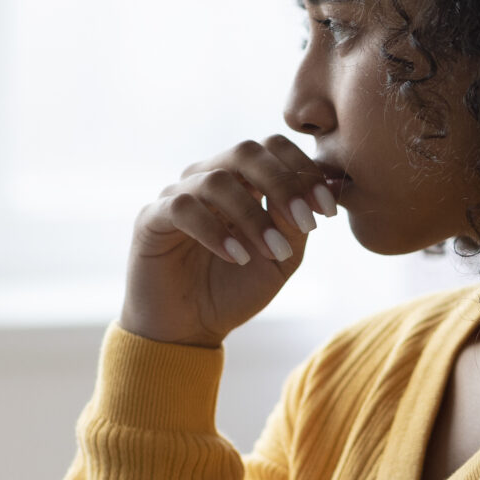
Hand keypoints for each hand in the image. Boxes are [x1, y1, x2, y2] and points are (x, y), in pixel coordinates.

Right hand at [121, 136, 340, 346]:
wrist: (189, 330)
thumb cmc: (235, 290)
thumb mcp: (280, 259)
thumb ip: (295, 223)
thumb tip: (322, 188)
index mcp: (242, 182)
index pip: (273, 149)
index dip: (304, 172)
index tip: (328, 210)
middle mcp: (208, 179)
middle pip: (246, 151)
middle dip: (283, 183)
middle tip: (306, 221)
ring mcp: (177, 195)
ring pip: (216, 180)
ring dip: (253, 216)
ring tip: (272, 252)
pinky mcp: (151, 219)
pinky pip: (183, 208)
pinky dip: (216, 231)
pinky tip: (237, 257)